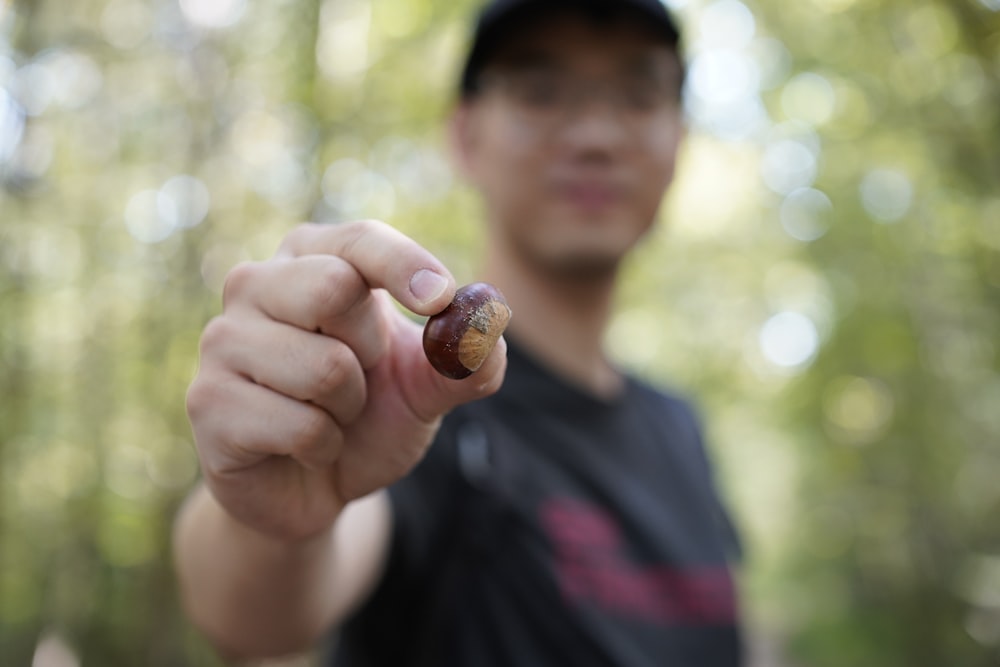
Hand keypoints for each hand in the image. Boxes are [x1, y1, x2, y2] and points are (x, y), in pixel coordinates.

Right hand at [185, 221, 506, 541]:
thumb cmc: (368, 417)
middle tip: (358, 375)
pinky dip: (322, 448)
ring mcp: (221, 341)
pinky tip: (301, 448)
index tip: (439, 299)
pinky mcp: (206, 401)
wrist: (312, 487)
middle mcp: (255, 284)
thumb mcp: (427, 389)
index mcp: (310, 258)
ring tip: (327, 416)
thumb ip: (467, 361)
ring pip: (324, 366)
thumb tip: (489, 330)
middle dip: (370, 350)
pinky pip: (300, 425)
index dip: (404, 265)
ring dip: (348, 410)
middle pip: (333, 287)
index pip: (359, 239)